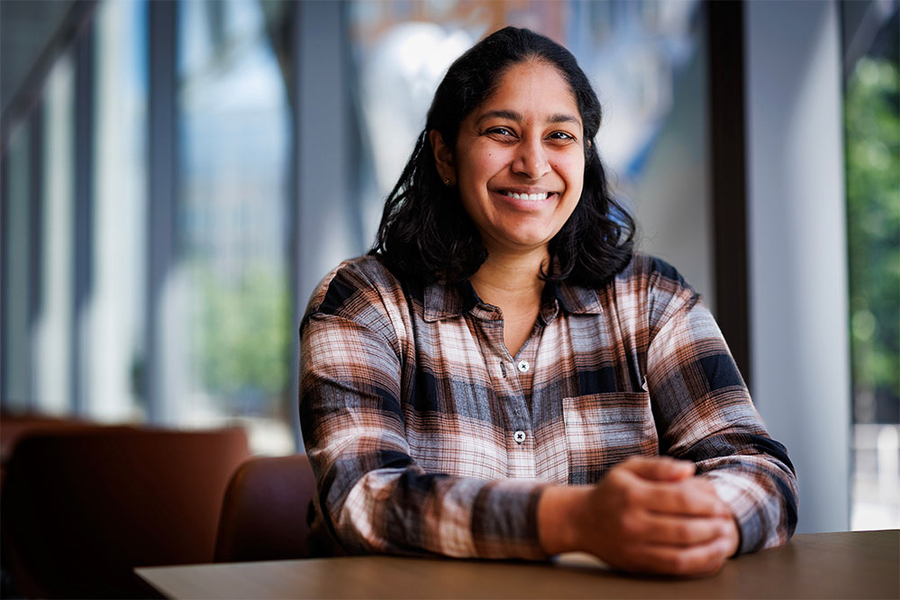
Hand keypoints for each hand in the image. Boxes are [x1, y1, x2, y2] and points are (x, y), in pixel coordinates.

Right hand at [539, 456, 739, 575]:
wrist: (581, 521)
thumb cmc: (612, 491)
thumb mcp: (630, 468)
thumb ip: (660, 466)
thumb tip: (690, 470)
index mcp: (632, 494)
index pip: (679, 498)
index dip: (707, 503)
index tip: (721, 504)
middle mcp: (632, 522)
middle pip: (684, 528)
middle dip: (713, 526)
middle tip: (728, 522)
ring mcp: (634, 546)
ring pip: (682, 553)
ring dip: (711, 548)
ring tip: (725, 540)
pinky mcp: (637, 564)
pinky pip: (674, 568)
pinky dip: (698, 564)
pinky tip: (711, 555)